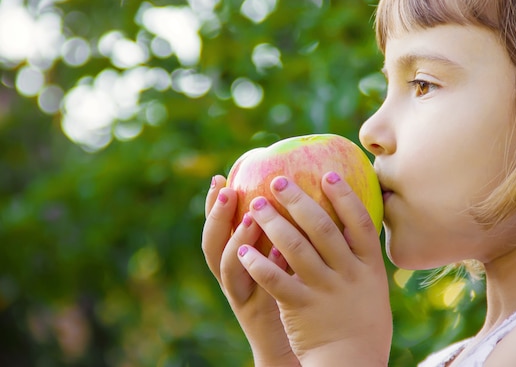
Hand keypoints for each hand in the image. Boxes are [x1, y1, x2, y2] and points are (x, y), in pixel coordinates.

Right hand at [201, 175, 299, 366]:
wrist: (291, 342)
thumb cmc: (291, 290)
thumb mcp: (281, 257)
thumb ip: (282, 230)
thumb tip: (300, 189)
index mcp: (235, 259)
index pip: (218, 228)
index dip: (213, 204)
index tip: (220, 177)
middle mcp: (233, 276)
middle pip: (212, 246)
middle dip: (217, 217)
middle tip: (228, 191)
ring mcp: (242, 296)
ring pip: (229, 269)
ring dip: (237, 241)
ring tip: (251, 218)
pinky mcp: (258, 315)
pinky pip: (259, 291)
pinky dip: (268, 269)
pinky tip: (278, 252)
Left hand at [237, 172, 392, 365]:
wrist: (352, 362)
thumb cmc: (363, 323)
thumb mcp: (372, 287)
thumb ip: (359, 257)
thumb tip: (350, 222)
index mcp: (369, 266)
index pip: (360, 222)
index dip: (344, 196)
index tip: (327, 174)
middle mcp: (348, 274)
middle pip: (322, 228)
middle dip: (298, 200)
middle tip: (277, 180)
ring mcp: (324, 290)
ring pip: (295, 248)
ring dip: (273, 223)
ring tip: (255, 204)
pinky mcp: (301, 307)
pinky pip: (276, 280)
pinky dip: (258, 263)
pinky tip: (244, 249)